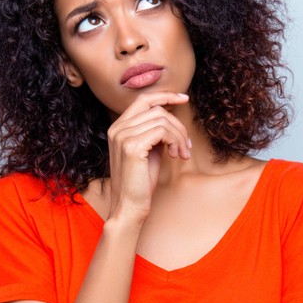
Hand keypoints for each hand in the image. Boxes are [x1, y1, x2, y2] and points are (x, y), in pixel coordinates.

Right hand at [105, 92, 190, 222]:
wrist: (129, 206)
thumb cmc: (141, 181)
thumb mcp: (149, 150)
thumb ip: (154, 131)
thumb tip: (171, 114)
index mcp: (118, 127)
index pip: (144, 99)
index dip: (165, 95)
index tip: (184, 98)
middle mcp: (117, 128)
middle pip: (157, 109)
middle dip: (178, 125)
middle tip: (186, 145)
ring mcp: (122, 136)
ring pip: (162, 119)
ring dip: (179, 136)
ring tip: (182, 154)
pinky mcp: (131, 146)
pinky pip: (162, 131)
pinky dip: (175, 141)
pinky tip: (176, 155)